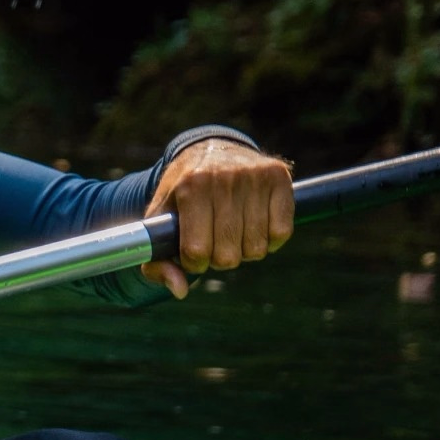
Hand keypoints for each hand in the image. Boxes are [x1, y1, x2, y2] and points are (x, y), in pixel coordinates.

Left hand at [141, 139, 293, 298]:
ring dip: (245, 249)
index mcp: (189, 187)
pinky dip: (270, 239)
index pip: (197, 252)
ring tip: (233, 231)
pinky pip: (282, 232)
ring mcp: (252, 175)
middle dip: (219, 258)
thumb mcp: (160, 221)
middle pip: (228, 256)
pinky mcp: (278, 176)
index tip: (193, 252)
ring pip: (257, 248)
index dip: (194, 262)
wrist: (211, 149)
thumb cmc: (182, 193)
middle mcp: (221, 178)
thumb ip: (157, 260)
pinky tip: (256, 225)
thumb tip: (180, 290)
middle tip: (214, 240)